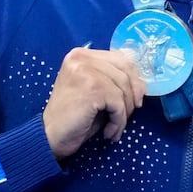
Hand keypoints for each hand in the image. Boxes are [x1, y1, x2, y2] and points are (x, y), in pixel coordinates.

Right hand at [42, 46, 145, 160]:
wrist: (49, 137)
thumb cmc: (73, 116)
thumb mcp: (96, 91)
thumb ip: (114, 79)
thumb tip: (143, 84)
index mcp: (82, 54)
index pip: (121, 58)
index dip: (135, 79)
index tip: (137, 98)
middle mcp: (81, 58)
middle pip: (126, 70)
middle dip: (133, 94)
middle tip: (130, 113)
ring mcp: (85, 70)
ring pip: (123, 88)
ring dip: (124, 112)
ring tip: (114, 126)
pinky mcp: (91, 87)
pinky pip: (118, 103)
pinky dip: (119, 120)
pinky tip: (109, 131)